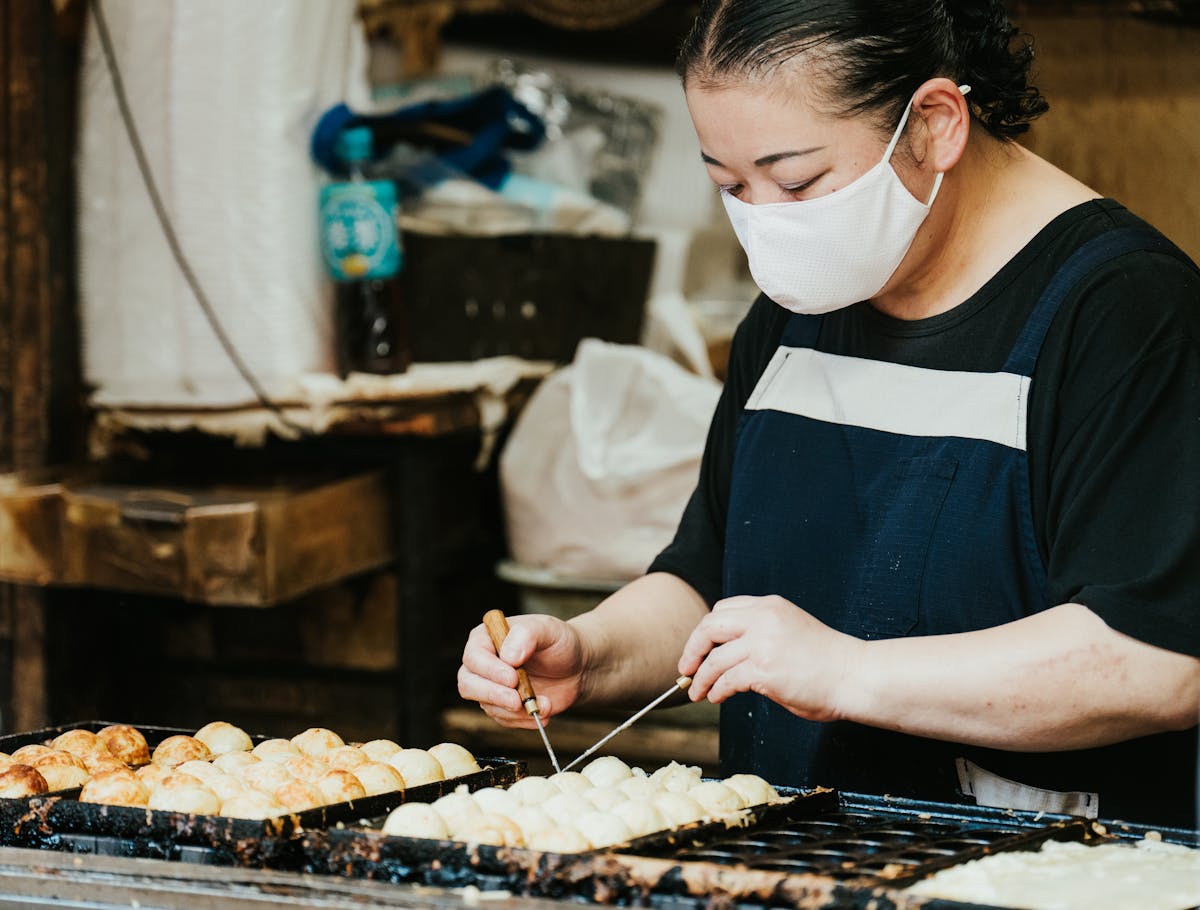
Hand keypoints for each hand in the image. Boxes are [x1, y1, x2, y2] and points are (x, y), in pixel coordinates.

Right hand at [458, 613, 585, 729]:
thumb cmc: (559, 642)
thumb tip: (508, 656)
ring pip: (487, 705)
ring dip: (515, 711)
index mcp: (486, 637)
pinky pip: (505, 719)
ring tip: (544, 703)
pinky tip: (544, 711)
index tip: (512, 678)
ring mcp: (491, 687)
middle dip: (493, 695)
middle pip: (468, 684)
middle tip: (517, 701)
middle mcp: (483, 663)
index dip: (489, 670)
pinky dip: (524, 720)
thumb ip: (526, 635)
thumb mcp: (547, 629)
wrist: (576, 667)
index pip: (473, 656)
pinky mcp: (503, 707)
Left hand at [677, 595, 860, 722]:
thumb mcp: (790, 630)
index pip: (722, 610)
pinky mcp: (765, 670)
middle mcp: (763, 619)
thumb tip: (727, 654)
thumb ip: (761, 633)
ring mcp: (763, 644)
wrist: (855, 675)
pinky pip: (727, 680)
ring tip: (697, 692)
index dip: (706, 632)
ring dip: (701, 678)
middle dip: (692, 649)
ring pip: (714, 658)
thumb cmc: (826, 661)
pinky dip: (716, 690)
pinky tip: (717, 698)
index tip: (699, 649)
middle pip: (709, 627)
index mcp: (770, 606)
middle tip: (686, 668)